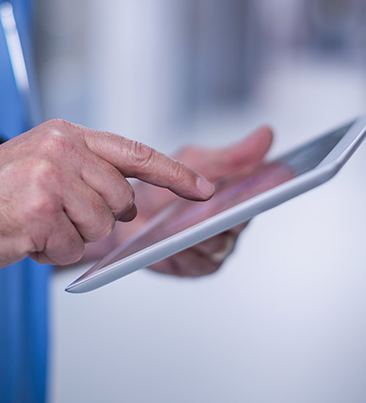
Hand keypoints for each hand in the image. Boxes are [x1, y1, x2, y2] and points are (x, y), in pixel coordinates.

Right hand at [0, 119, 215, 273]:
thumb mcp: (35, 162)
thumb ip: (82, 170)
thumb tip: (126, 196)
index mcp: (63, 135)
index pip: (133, 152)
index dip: (174, 173)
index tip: (204, 188)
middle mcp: (59, 150)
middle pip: (119, 201)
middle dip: (96, 221)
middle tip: (56, 219)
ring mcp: (48, 178)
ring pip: (98, 229)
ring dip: (68, 239)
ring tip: (31, 226)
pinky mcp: (37, 211)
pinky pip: (69, 249)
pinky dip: (48, 254)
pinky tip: (20, 238)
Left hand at [114, 125, 273, 276]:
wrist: (125, 213)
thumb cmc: (162, 186)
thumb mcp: (193, 161)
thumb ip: (229, 155)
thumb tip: (267, 134)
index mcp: (239, 197)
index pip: (262, 193)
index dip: (270, 187)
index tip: (277, 177)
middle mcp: (232, 226)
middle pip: (239, 221)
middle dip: (227, 210)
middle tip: (215, 199)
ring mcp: (216, 249)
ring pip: (217, 243)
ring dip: (200, 231)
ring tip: (186, 220)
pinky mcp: (196, 267)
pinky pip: (195, 262)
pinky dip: (183, 251)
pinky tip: (172, 242)